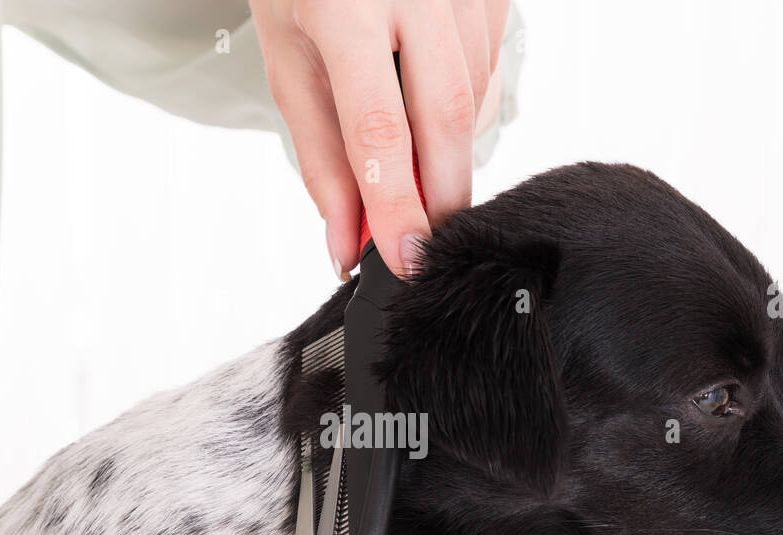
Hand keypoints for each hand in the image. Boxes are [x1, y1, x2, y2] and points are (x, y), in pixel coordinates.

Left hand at [251, 0, 510, 277]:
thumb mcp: (291, 65)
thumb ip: (323, 160)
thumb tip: (348, 243)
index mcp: (344, 5)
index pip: (380, 128)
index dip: (397, 204)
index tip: (406, 261)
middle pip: (448, 118)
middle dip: (440, 196)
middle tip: (424, 242)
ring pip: (475, 98)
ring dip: (447, 150)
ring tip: (411, 153)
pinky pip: (490, 69)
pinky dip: (463, 105)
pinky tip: (429, 96)